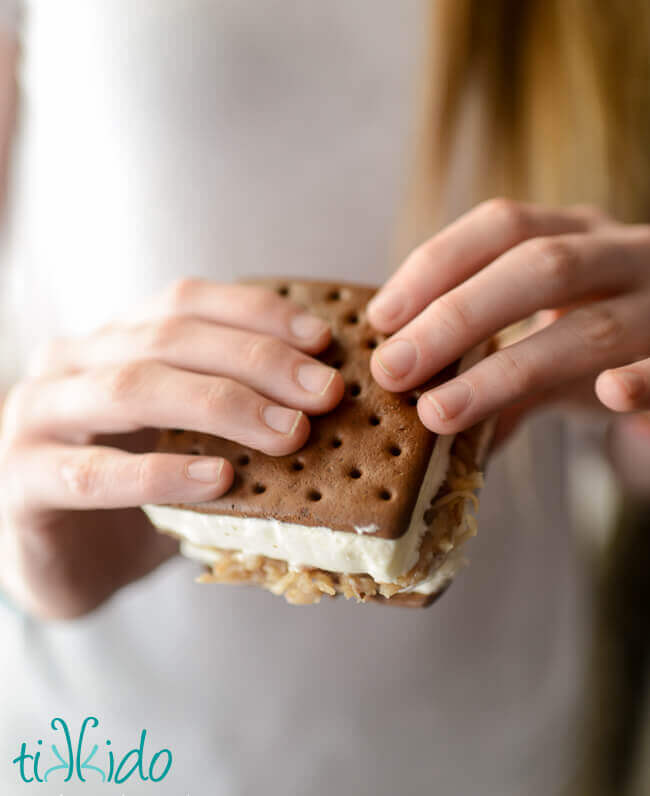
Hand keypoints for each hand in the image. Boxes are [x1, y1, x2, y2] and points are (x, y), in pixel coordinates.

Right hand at [0, 279, 342, 617]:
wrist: (67, 561)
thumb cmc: (140, 489)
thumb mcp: (189, 433)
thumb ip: (234, 404)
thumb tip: (324, 390)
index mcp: (113, 338)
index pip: (185, 300)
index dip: (257, 312)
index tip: (322, 339)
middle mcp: (70, 362)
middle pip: (167, 338)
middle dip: (256, 361)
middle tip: (323, 394)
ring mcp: (37, 416)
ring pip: (132, 389)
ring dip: (221, 406)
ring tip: (288, 434)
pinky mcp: (22, 482)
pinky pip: (93, 473)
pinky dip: (161, 473)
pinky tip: (217, 481)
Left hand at [367, 199, 649, 444]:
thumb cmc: (600, 337)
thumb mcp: (545, 335)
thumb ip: (487, 365)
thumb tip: (410, 408)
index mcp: (578, 234)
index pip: (501, 226)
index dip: (436, 265)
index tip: (381, 317)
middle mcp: (624, 256)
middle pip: (538, 268)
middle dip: (456, 318)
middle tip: (393, 368)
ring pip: (591, 328)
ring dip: (506, 372)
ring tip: (440, 413)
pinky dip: (641, 382)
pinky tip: (609, 394)